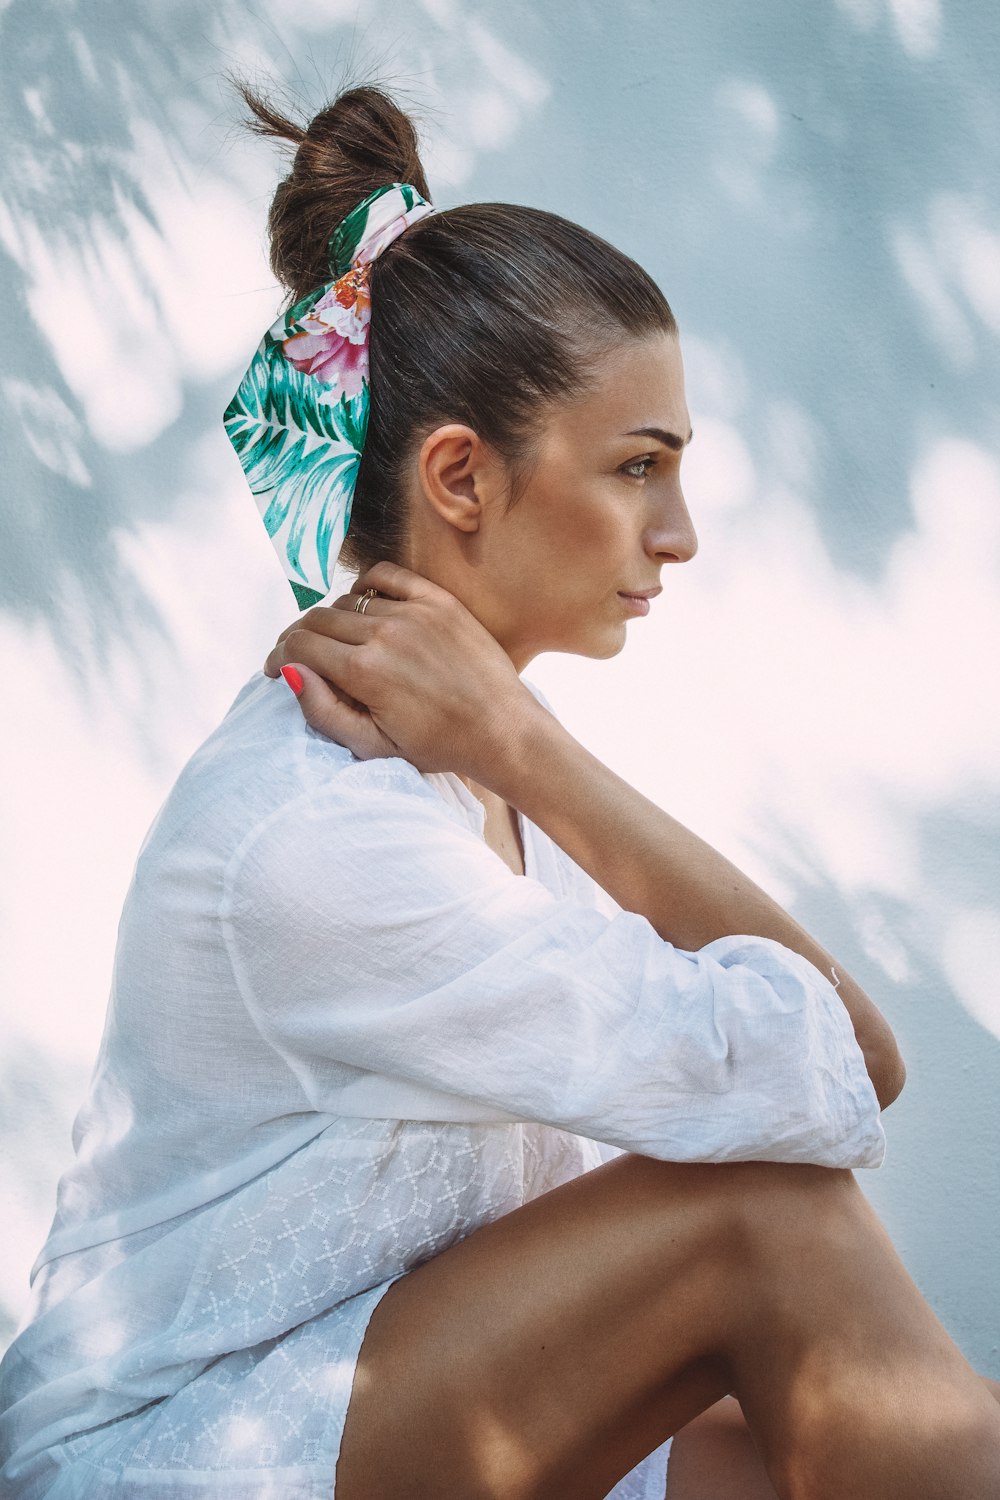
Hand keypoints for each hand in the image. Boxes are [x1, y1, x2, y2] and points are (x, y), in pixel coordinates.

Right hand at [263, 560, 539, 779]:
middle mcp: (385, 633)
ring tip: (337, 642)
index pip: (299, 645)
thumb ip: (324, 711)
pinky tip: (364, 605)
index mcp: (365, 671)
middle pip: (317, 619)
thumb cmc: (438, 745)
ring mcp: (414, 612)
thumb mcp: (373, 745)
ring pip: (348, 602)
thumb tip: (291, 672)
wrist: (502, 730)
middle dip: (298, 638)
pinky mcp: (438, 601)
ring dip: (333, 620)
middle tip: (299, 657)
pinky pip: (386, 576)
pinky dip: (366, 586)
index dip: (278, 656)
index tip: (277, 668)